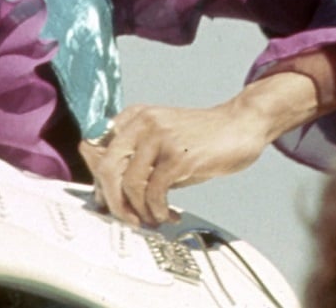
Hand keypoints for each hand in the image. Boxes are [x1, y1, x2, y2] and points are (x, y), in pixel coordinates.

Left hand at [78, 100, 273, 227]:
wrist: (240, 124)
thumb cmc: (201, 140)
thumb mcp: (162, 143)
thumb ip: (139, 161)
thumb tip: (112, 195)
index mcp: (133, 117)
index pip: (95, 148)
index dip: (98, 179)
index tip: (108, 200)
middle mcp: (141, 123)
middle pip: (106, 167)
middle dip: (112, 200)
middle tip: (127, 218)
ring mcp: (159, 137)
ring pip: (129, 183)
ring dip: (138, 210)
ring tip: (152, 219)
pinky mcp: (179, 155)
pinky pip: (155, 191)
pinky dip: (157, 210)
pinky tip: (166, 214)